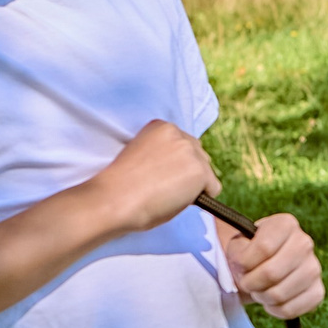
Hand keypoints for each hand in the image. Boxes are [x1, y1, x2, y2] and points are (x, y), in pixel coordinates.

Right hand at [90, 120, 216, 235]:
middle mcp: (179, 134)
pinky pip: (213, 189)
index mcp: (161, 127)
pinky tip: (178, 200)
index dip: (174, 164)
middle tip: (165, 189)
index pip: (184, 145)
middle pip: (199, 156)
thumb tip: (183, 172)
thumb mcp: (142, 155)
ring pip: (206, 172)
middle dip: (188, 173)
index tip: (159, 175)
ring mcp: (191, 152)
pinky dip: (201, 199)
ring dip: (194, 186)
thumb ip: (164, 155)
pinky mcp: (200, 171)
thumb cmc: (120, 185)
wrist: (114, 198)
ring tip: (168, 195)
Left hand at [222, 213, 324, 318]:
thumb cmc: (249, 254)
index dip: (245, 263)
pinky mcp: (317, 292)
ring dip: (261, 297)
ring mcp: (315, 268)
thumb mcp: (238, 245)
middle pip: (272, 273)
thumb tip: (245, 268)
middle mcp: (305, 242)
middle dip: (251, 284)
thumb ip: (239, 252)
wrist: (262, 267)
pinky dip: (275, 310)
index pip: (264, 247)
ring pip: (280, 294)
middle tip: (247, 283)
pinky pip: (291, 309)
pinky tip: (272, 301)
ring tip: (259, 290)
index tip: (240, 265)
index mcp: (286, 224)